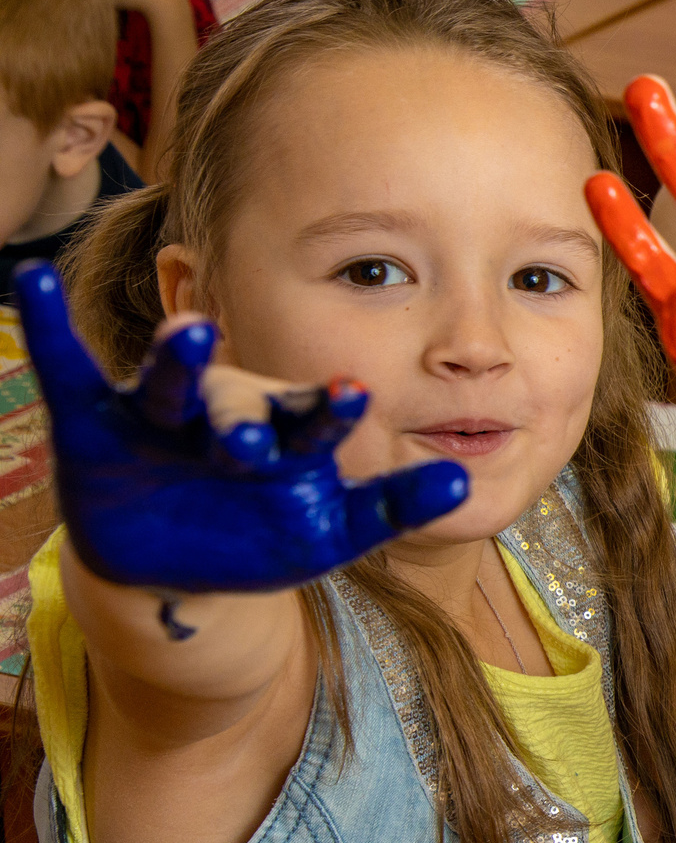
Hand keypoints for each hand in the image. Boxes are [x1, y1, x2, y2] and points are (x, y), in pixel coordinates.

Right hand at [12, 260, 469, 610]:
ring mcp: (162, 415)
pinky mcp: (96, 423)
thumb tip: (465, 485)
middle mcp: (226, 415)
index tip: (357, 396)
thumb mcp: (333, 530)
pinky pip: (67, 369)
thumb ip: (393, 506)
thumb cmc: (267, 534)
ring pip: (167, 383)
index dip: (331, 411)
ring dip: (178, 361)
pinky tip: (28, 278)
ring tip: (190, 333)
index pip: (313, 419)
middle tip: (252, 434)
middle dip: (245, 419)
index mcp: (286, 436)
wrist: (184, 564)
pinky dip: (45, 327)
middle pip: (238, 406)